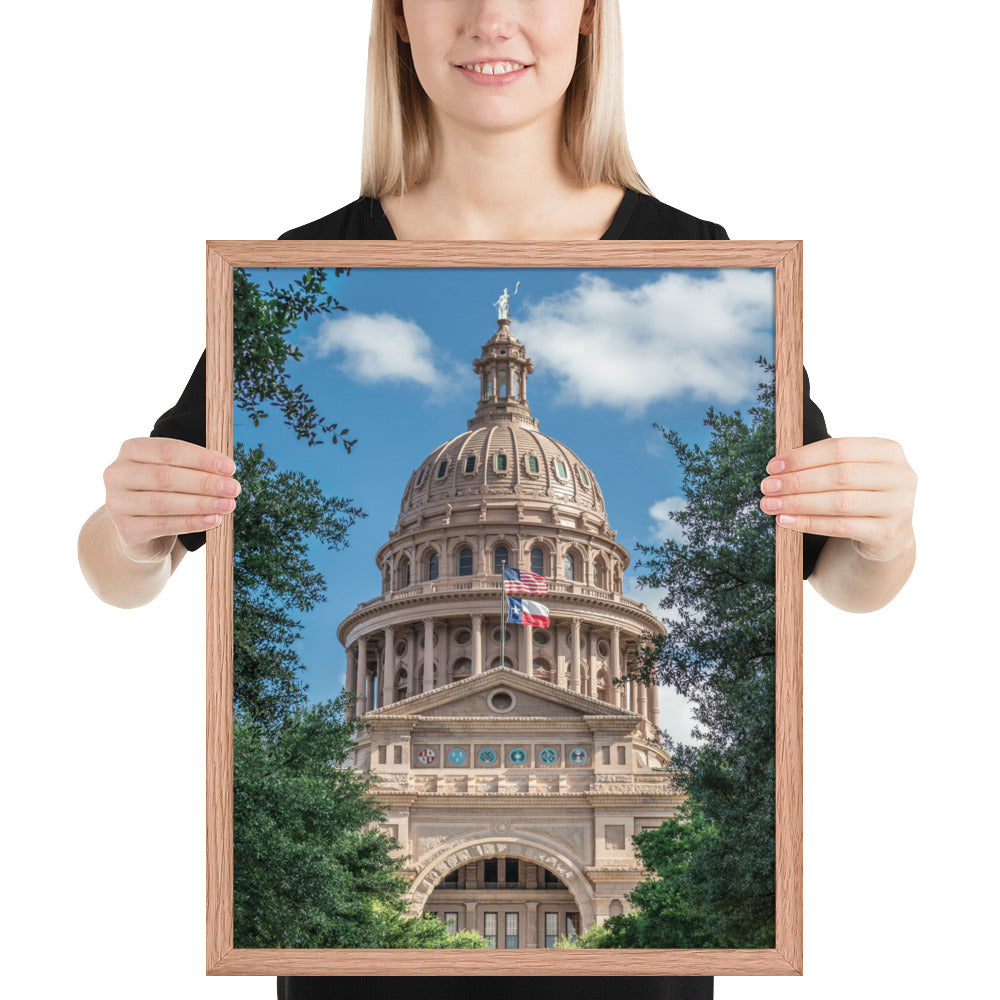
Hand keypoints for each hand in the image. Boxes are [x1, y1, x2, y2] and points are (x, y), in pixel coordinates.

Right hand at [103, 438, 239, 561]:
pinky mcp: (126, 529)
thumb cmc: (163, 493)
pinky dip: (192, 523)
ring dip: (201, 503)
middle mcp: (117, 474)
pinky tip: (214, 520)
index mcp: (131, 450)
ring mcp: (117, 503)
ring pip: (164, 502)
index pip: (168, 450)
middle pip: (165, 476)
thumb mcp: (174, 473)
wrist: (141, 532)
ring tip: (228, 505)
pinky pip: (164, 525)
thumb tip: (227, 471)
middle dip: (205, 482)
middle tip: (233, 488)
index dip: (201, 458)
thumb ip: (194, 468)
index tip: (230, 467)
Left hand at [759, 437, 916, 561]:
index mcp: (889, 451)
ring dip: (798, 503)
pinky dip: (809, 523)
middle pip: (839, 475)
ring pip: (839, 502)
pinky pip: (841, 527)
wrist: (888, 535)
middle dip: (797, 481)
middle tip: (767, 487)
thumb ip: (824, 463)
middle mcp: (900, 476)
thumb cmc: (860, 494)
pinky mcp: (888, 533)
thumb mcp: (851, 472)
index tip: (772, 466)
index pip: (840, 448)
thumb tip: (777, 467)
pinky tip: (786, 521)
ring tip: (770, 505)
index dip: (803, 456)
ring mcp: (898, 506)